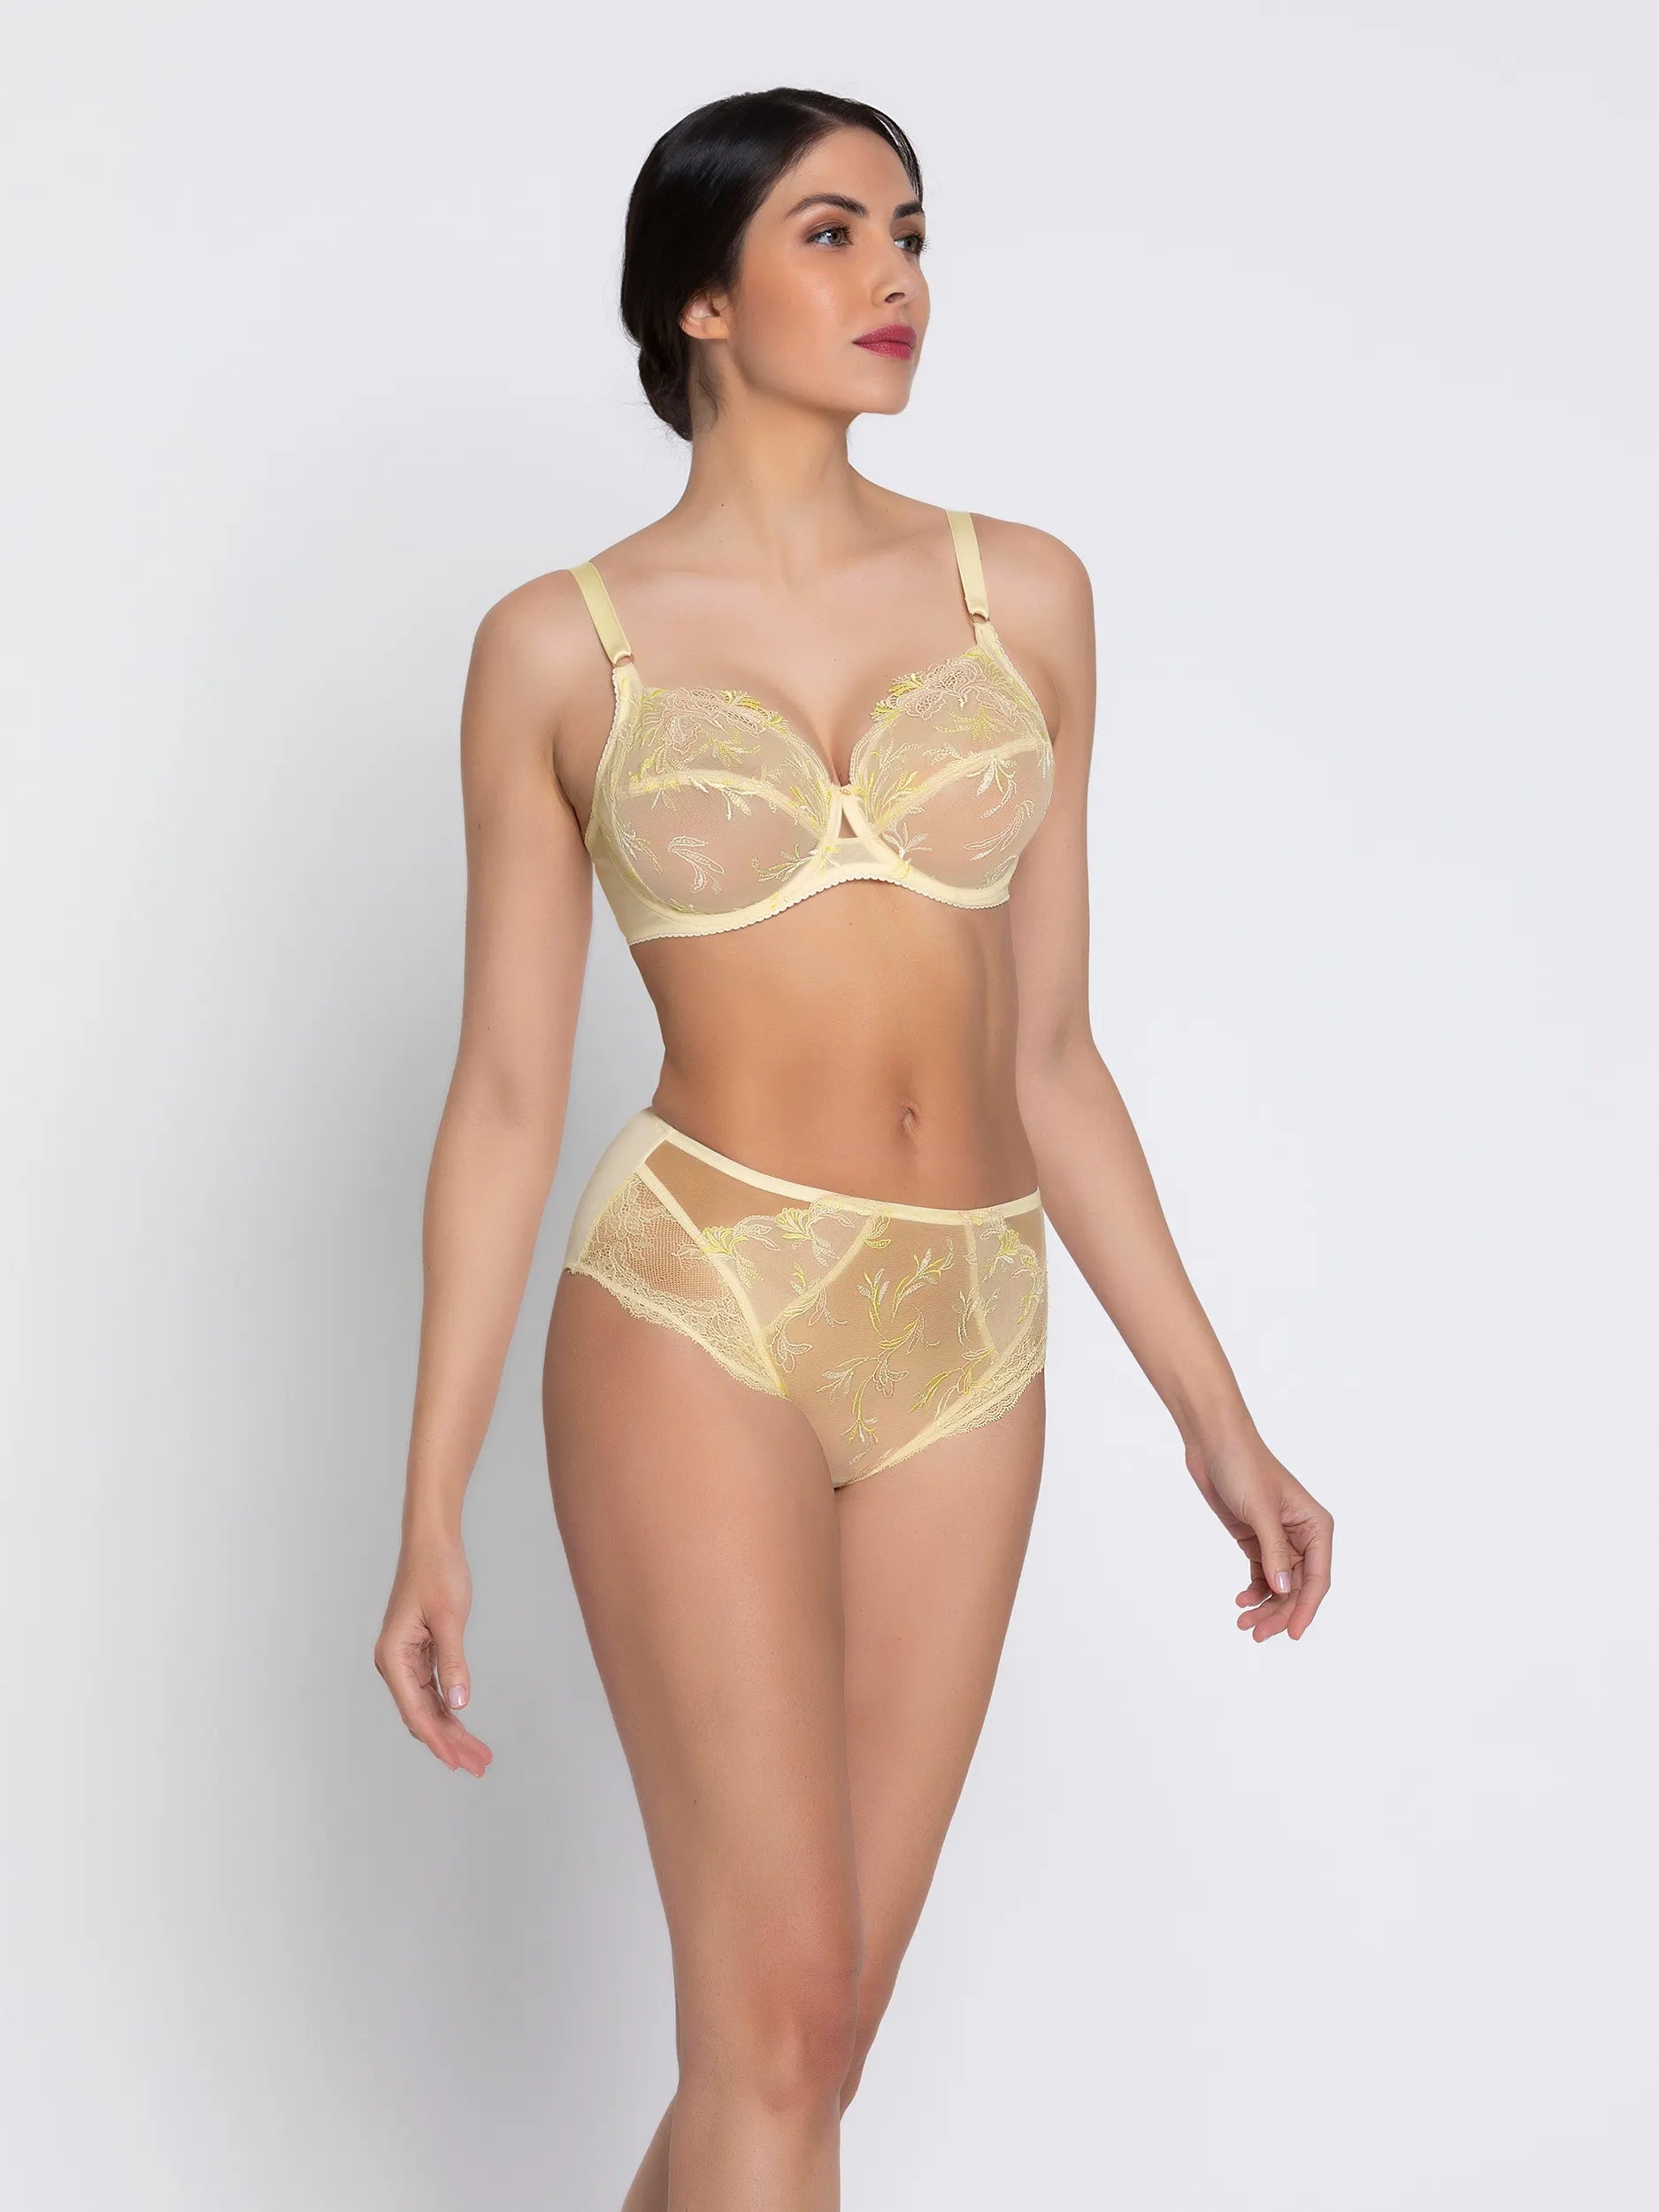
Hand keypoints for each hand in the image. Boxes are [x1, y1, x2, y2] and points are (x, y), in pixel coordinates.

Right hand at [374, 1531, 494, 1775]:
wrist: (432, 1540)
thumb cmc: (438, 1571)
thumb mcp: (449, 1618)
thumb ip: (453, 1662)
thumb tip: (460, 1705)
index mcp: (394, 1656)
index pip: (416, 1711)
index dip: (438, 1740)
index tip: (459, 1763)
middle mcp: (394, 1662)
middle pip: (421, 1714)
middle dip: (449, 1743)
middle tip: (479, 1765)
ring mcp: (405, 1659)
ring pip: (427, 1705)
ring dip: (451, 1730)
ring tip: (477, 1754)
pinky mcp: (418, 1652)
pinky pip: (431, 1690)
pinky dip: (448, 1709)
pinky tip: (463, 1726)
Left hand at [1184, 1430, 1332, 1641]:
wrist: (1214, 1444)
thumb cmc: (1244, 1466)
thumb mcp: (1261, 1511)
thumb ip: (1273, 1553)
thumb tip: (1284, 1591)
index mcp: (1316, 1526)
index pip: (1317, 1578)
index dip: (1307, 1609)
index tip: (1293, 1633)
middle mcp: (1302, 1536)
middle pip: (1297, 1588)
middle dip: (1280, 1613)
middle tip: (1257, 1633)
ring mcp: (1279, 1539)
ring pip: (1279, 1585)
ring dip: (1265, 1606)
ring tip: (1244, 1624)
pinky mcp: (1256, 1539)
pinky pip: (1262, 1574)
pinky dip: (1254, 1590)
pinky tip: (1242, 1600)